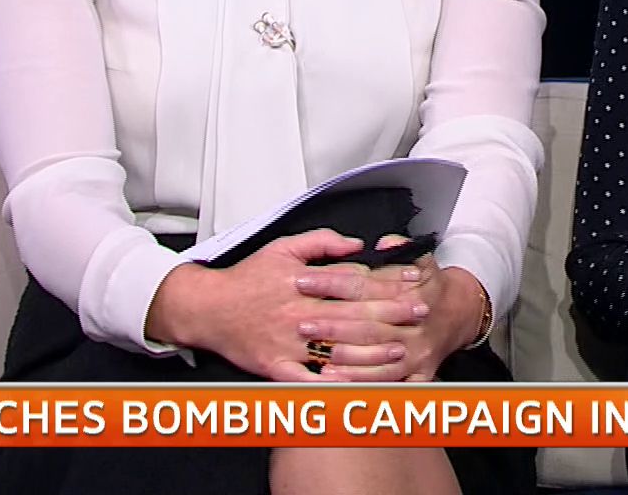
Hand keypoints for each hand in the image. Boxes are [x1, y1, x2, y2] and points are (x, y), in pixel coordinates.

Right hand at [142, 229, 422, 380]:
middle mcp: (297, 312)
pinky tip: (358, 385)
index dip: (386, 280)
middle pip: (352, 313)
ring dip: (371, 352)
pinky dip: (333, 384)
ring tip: (401, 351)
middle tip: (420, 313)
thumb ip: (320, 241)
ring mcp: (287, 342)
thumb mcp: (281, 247)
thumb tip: (356, 243)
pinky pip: (308, 380)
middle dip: (390, 313)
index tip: (414, 280)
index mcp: (302, 282)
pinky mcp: (276, 367)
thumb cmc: (247, 278)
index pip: (353, 280)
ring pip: (335, 349)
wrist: (206, 308)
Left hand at [294, 262, 483, 381]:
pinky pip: (387, 381)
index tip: (303, 281)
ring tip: (313, 352)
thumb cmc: (432, 287)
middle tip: (302, 323)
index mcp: (411, 292)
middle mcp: (414, 324)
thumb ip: (401, 248)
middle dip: (331, 323)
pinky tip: (335, 379)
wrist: (461, 314)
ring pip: (375, 356)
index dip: (332, 283)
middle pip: (367, 324)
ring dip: (343, 356)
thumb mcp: (422, 259)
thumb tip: (385, 244)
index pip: (364, 285)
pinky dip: (360, 381)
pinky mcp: (418, 374)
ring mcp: (416, 352)